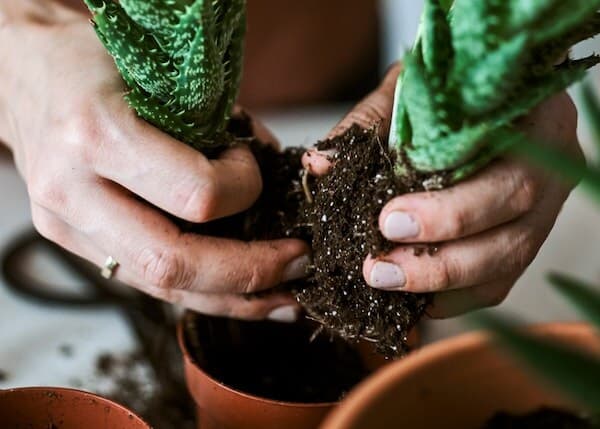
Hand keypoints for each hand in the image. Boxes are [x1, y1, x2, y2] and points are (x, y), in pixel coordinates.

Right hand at [0, 8, 308, 320]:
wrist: (24, 71)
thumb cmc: (97, 60)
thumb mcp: (165, 75)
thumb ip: (221, 125)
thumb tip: (273, 166)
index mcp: (97, 134)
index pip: (195, 194)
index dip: (246, 190)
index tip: (255, 168)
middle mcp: (73, 190)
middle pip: (173, 264)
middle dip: (250, 273)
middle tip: (300, 264)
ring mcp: (66, 224)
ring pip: (160, 288)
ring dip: (232, 299)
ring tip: (283, 300)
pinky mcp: (72, 241)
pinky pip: (145, 280)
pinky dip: (199, 291)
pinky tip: (238, 294)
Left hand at [302, 64, 580, 317]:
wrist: (483, 87)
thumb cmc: (449, 89)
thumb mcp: (412, 89)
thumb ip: (368, 124)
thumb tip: (319, 165)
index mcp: (535, 124)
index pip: (507, 177)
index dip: (452, 210)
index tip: (388, 221)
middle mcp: (549, 172)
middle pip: (510, 234)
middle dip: (439, 258)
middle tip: (378, 266)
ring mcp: (542, 212)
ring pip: (505, 266)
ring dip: (441, 284)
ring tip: (384, 282)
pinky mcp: (522, 241)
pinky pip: (495, 285)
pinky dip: (452, 297)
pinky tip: (412, 298)